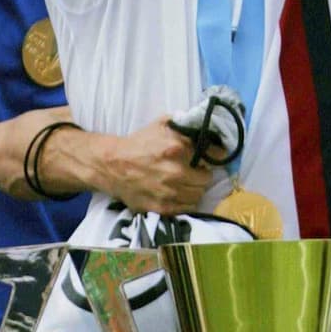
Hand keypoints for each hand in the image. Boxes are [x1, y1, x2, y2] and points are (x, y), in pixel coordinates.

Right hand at [100, 117, 214, 213]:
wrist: (113, 165)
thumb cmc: (139, 143)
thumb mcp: (162, 124)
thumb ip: (184, 124)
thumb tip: (205, 124)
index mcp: (177, 147)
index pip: (215, 154)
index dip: (217, 154)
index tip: (215, 155)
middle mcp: (176, 171)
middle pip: (207, 178)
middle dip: (203, 173)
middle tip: (196, 170)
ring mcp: (169, 192)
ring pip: (199, 195)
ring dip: (195, 188)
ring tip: (187, 183)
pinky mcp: (162, 208)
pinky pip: (187, 208)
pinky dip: (186, 201)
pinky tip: (179, 193)